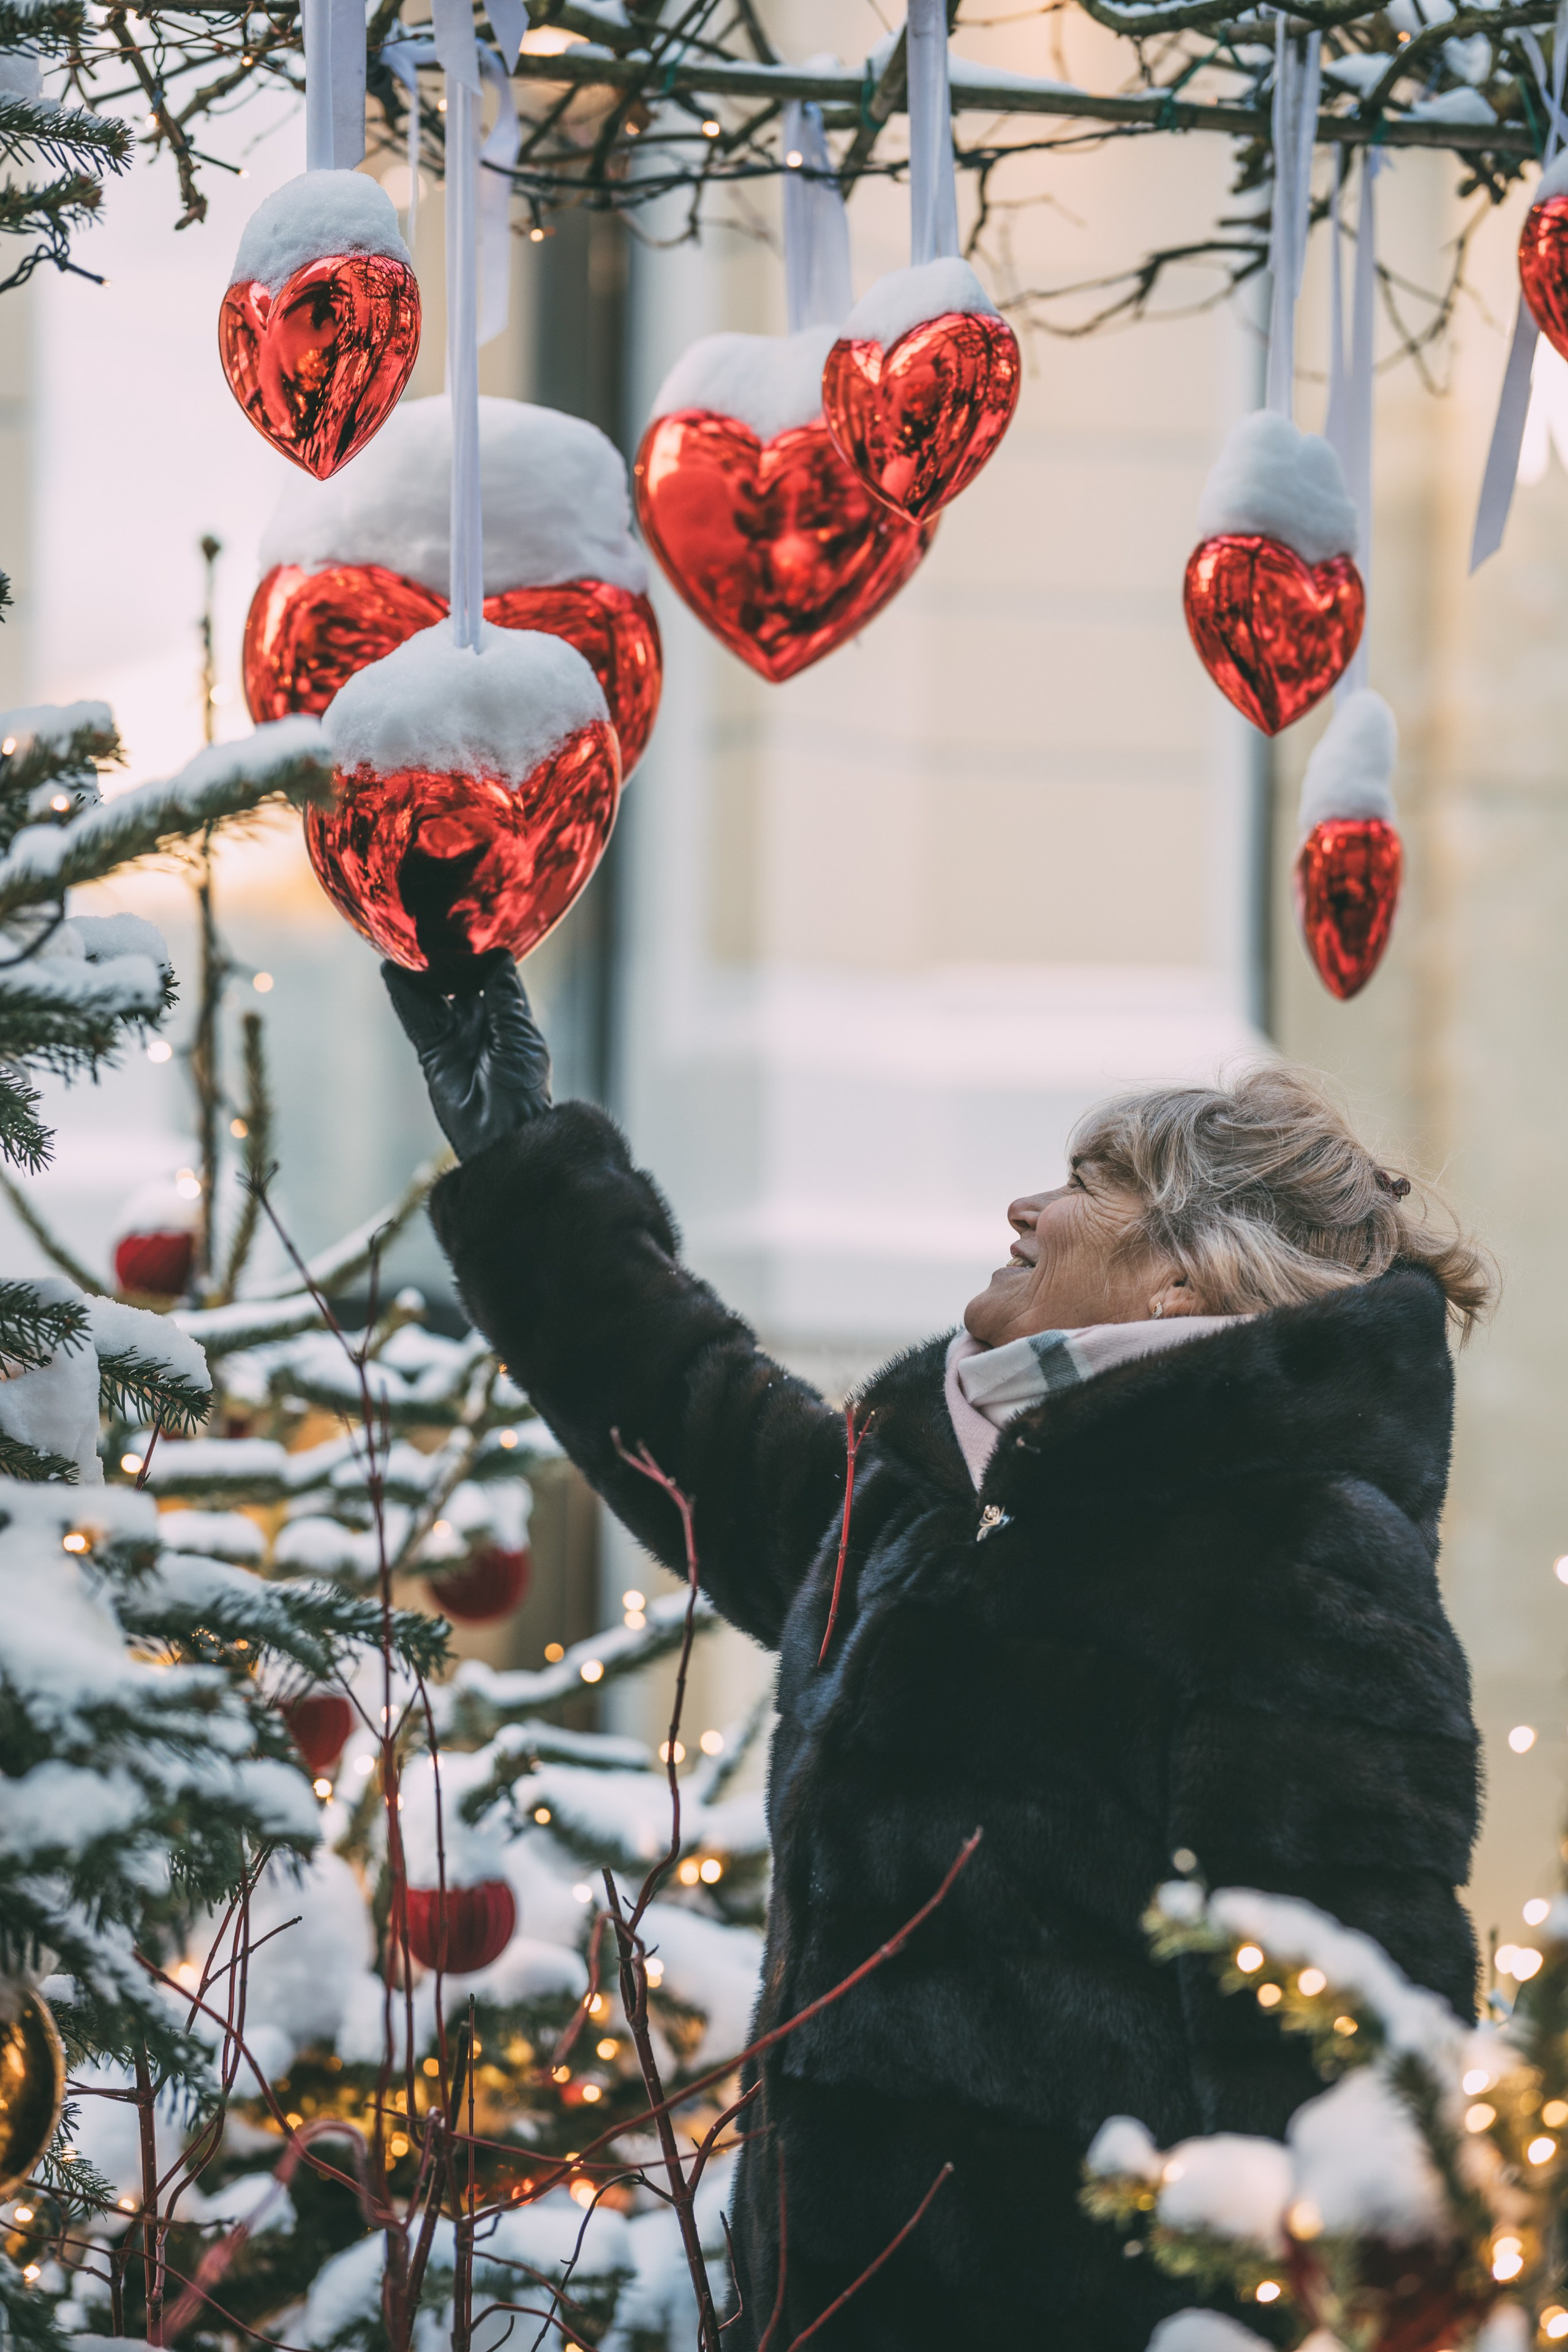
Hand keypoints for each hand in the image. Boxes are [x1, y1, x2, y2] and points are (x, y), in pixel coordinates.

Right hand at [381, 950, 551, 1160]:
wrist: (501, 1135)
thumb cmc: (523, 1091)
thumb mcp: (520, 1040)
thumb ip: (505, 1001)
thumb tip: (501, 960)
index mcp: (508, 1018)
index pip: (492, 977)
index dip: (480, 955)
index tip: (468, 928)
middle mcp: (480, 1023)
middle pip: (458, 982)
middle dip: (446, 960)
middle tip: (430, 930)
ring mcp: (454, 1037)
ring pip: (432, 996)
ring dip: (420, 973)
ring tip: (404, 943)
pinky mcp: (433, 1052)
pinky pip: (416, 1018)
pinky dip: (404, 996)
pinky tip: (392, 972)